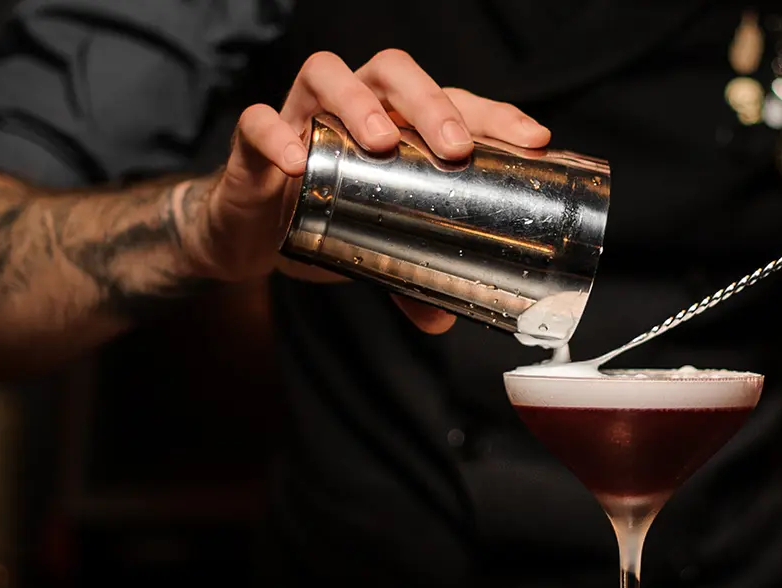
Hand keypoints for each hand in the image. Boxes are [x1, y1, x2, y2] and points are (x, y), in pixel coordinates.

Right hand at [190, 49, 551, 332]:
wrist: (249, 233)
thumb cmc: (323, 218)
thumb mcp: (374, 248)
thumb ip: (407, 277)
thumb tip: (444, 320)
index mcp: (396, 121)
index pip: (452, 99)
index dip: (493, 113)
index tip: (531, 140)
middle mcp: (353, 104)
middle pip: (393, 72)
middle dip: (430, 102)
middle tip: (454, 147)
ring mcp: (301, 113)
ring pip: (328, 73)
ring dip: (359, 102)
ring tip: (382, 142)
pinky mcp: (253, 141)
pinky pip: (257, 122)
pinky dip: (276, 135)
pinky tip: (296, 162)